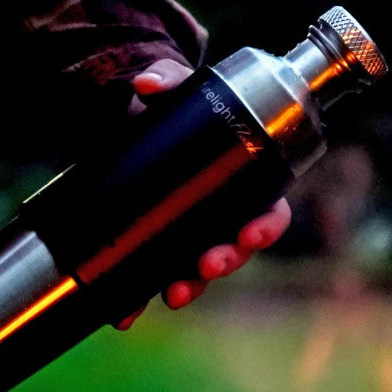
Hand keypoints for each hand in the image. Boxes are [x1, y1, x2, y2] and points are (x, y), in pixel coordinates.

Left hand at [114, 58, 292, 328]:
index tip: (252, 233)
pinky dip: (139, 300)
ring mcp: (186, 235)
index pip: (267, 210)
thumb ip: (165, 77)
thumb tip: (148, 84)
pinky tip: (124, 314)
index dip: (265, 226)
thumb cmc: (166, 109)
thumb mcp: (169, 88)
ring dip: (189, 287)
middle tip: (208, 265)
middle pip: (235, 248)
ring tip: (174, 294)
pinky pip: (151, 279)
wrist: (126, 124)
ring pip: (197, 271)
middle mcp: (218, 216)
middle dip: (225, 260)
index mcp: (239, 181)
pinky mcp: (153, 246)